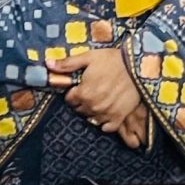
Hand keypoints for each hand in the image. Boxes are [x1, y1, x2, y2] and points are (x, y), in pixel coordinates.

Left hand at [51, 21, 147, 148]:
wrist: (138, 67)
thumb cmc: (112, 60)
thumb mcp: (89, 57)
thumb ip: (67, 64)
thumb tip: (47, 64)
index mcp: (83, 93)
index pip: (70, 100)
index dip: (74, 92)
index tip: (81, 86)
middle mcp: (92, 106)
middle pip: (80, 110)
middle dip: (82, 101)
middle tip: (91, 91)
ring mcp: (106, 114)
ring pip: (92, 118)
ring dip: (93, 111)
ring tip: (100, 99)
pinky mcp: (118, 117)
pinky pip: (106, 127)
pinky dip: (105, 122)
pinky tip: (107, 112)